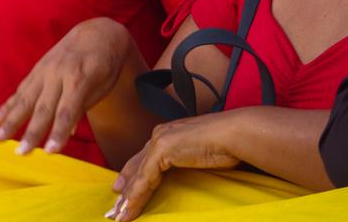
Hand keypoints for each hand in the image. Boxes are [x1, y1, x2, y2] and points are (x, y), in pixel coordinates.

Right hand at [0, 18, 134, 154]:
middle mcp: (58, 73)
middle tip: (19, 152)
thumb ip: (81, 108)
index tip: (49, 152)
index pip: (67, 111)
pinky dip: (6, 105)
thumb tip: (67, 133)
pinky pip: (19, 90)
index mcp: (80, 78)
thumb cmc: (105, 65)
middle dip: (30, 131)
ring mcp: (44, 70)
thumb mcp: (102, 87)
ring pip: (25, 99)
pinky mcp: (36, 69)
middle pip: (42, 107)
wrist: (97, 33)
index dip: (58, 132)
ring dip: (9, 120)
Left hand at [106, 113, 240, 220]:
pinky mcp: (162, 150)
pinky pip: (144, 179)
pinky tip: (129, 210)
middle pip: (135, 167)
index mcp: (167, 135)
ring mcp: (158, 141)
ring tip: (118, 216)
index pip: (143, 159)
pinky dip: (136, 196)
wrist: (233, 134)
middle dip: (124, 189)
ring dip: (127, 199)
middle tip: (114, 209)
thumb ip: (185, 161)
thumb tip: (184, 173)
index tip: (120, 190)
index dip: (131, 176)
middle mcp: (159, 135)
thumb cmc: (226, 145)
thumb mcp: (199, 155)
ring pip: (137, 175)